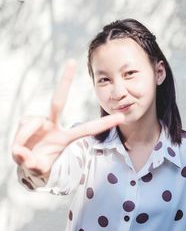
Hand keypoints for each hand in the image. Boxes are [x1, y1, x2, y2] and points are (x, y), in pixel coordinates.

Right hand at [12, 60, 124, 175]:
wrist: (25, 161)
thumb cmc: (38, 163)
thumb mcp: (38, 168)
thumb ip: (32, 164)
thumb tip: (20, 151)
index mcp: (66, 138)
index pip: (87, 129)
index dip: (103, 124)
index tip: (121, 116)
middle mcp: (54, 125)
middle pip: (58, 101)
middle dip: (64, 82)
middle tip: (71, 61)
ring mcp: (41, 122)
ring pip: (31, 122)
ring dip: (24, 137)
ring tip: (24, 152)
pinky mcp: (27, 120)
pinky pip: (22, 125)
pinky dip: (19, 138)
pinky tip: (20, 145)